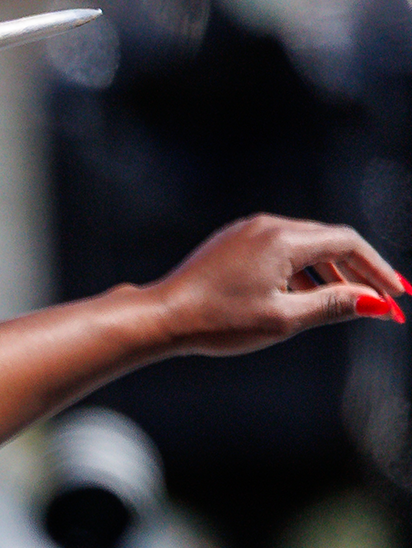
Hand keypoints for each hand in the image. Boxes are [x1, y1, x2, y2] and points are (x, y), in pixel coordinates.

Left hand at [154, 214, 404, 356]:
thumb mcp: (283, 319)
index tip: (397, 297)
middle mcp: (268, 226)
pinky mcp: (233, 243)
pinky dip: (301, 272)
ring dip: (330, 273)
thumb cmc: (217, 321)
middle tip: (383, 304)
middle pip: (329, 241)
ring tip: (348, 305)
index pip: (348, 243)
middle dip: (359, 272)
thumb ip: (333, 305)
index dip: (378, 270)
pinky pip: (280, 251)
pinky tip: (306, 298)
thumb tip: (376, 302)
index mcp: (284, 239)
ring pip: (305, 247)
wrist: (160, 317)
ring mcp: (248, 232)